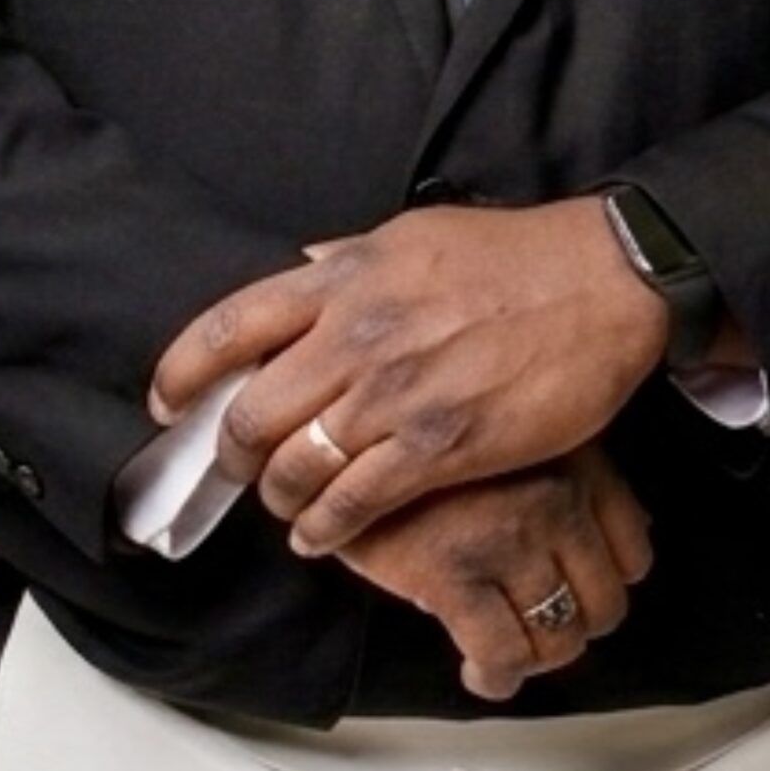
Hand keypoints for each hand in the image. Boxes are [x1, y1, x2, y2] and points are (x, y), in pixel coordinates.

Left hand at [147, 199, 668, 554]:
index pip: (230, 324)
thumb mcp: (417, 233)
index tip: (168, 398)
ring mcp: (395, 395)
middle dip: (232, 452)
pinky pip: (355, 502)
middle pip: (253, 411)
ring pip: (296, 466)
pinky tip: (323, 537)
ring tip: (284, 506)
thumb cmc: (515, 255)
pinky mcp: (440, 446)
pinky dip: (326, 529)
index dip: (184, 370)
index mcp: (345, 278)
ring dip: (279, 497)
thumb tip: (304, 263)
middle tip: (236, 467)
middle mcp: (356, 337)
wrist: (601, 282)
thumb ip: (352, 258)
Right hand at [333, 445, 653, 701]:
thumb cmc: (424, 434)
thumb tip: (633, 532)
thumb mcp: (517, 431)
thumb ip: (574, 472)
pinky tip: (480, 673)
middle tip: (542, 628)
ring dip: (535, 657)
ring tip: (511, 651)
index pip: (634, 550)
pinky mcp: (455, 575)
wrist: (339, 434)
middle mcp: (554, 498)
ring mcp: (507, 538)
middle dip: (573, 626)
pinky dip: (495, 678)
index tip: (580, 592)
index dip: (607, 583)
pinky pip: (502, 657)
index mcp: (575, 460)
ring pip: (558, 639)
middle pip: (603, 603)